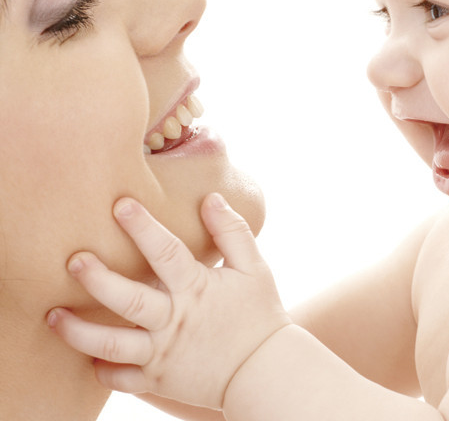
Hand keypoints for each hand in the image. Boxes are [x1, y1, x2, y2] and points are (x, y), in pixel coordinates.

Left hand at [47, 193, 290, 408]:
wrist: (266, 371)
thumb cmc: (260, 315)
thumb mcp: (254, 268)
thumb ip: (232, 232)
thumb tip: (210, 198)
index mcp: (197, 290)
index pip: (166, 252)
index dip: (143, 227)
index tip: (120, 204)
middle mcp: (174, 321)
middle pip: (128, 300)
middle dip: (97, 279)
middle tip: (73, 261)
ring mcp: (163, 354)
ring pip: (111, 345)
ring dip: (78, 331)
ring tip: (53, 316)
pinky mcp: (159, 380)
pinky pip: (121, 379)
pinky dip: (102, 370)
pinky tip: (87, 357)